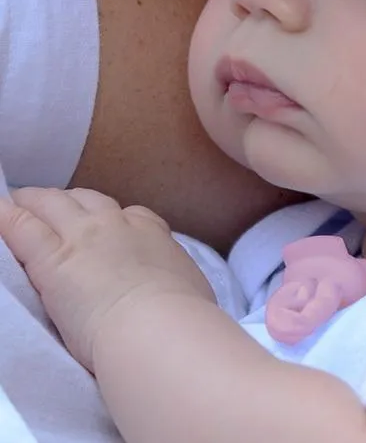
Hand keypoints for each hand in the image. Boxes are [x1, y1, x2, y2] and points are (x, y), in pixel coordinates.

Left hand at [0, 187, 214, 372]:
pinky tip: (0, 210)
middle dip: (70, 201)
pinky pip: (21, 227)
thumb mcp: (189, 283)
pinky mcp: (50, 258)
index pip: (129, 213)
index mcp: (150, 232)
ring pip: (52, 204)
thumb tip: (179, 284)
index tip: (103, 224)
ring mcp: (82, 236)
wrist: (156, 324)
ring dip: (35, 200)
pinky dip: (7, 216)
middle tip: (55, 206)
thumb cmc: (180, 313)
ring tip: (20, 200)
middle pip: (88, 200)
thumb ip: (175, 274)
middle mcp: (116, 225)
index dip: (112, 216)